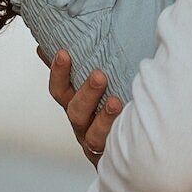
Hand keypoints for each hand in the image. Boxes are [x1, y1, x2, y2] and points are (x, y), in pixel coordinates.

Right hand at [38, 46, 121, 167]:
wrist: (135, 141)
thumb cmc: (112, 98)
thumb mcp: (97, 81)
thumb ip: (81, 60)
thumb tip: (57, 36)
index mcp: (75, 103)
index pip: (59, 89)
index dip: (59, 72)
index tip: (64, 53)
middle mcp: (82, 123)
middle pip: (75, 111)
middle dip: (86, 93)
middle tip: (99, 76)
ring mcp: (96, 142)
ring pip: (94, 134)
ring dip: (104, 118)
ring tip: (117, 102)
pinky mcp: (113, 156)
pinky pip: (114, 150)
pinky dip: (120, 135)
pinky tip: (131, 121)